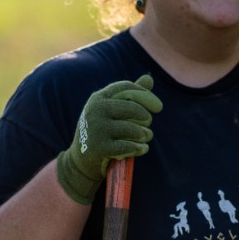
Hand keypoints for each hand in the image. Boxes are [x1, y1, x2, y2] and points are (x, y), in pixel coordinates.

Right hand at [55, 75, 160, 203]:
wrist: (80, 161)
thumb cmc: (101, 132)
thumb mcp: (111, 111)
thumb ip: (130, 95)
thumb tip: (149, 78)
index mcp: (99, 98)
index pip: (126, 88)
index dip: (146, 95)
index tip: (158, 107)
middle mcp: (96, 110)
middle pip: (132, 108)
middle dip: (146, 117)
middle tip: (148, 124)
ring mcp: (96, 129)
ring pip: (132, 129)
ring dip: (145, 134)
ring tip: (146, 137)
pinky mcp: (99, 148)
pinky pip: (128, 146)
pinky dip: (139, 148)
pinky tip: (142, 149)